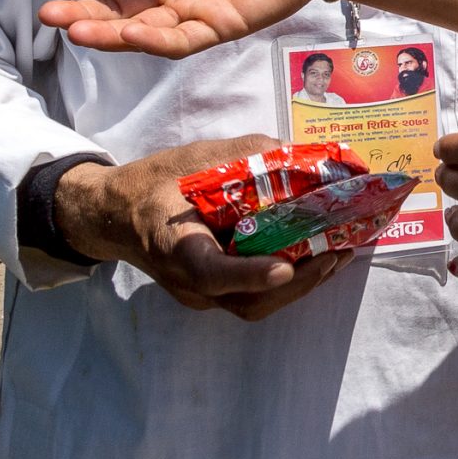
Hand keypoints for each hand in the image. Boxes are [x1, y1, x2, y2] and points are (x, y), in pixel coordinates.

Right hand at [40, 0, 342, 56]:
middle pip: (116, 5)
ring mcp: (191, 8)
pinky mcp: (219, 26)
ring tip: (75, 30)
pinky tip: (130, 34)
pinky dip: (153, 40)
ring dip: (108, 32)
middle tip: (51, 15)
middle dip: (82, 11)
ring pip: (140, 28)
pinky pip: (180, 40)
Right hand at [51, 136, 352, 318]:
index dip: (248, 274)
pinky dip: (290, 282)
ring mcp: (201, 295)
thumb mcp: (193, 158)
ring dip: (302, 284)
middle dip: (298, 281)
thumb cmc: (155, 184)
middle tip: (338, 252)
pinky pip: (255, 298)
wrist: (116, 216)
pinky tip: (319, 258)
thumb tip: (296, 153)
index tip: (283, 268)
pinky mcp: (215, 295)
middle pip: (246, 300)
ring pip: (255, 305)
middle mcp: (188, 283)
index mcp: (173, 247)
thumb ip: (243, 156)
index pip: (210, 273)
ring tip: (341, 255)